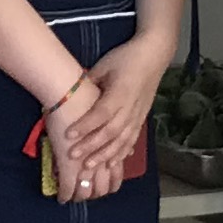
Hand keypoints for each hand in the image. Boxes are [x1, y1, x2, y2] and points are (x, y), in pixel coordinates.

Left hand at [57, 36, 168, 194]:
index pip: (101, 113)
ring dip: (105, 155)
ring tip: (89, 166)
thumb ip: (90, 84)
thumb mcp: (103, 66)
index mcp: (120, 92)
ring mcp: (138, 115)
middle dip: (91, 146)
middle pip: (111, 131)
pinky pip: (132, 140)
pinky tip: (111, 163)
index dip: (85, 125)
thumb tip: (71, 97)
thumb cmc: (125, 58)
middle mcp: (131, 107)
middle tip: (73, 156)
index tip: (69, 135)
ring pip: (122, 140)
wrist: (153, 56)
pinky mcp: (142, 119)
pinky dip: (121, 153)